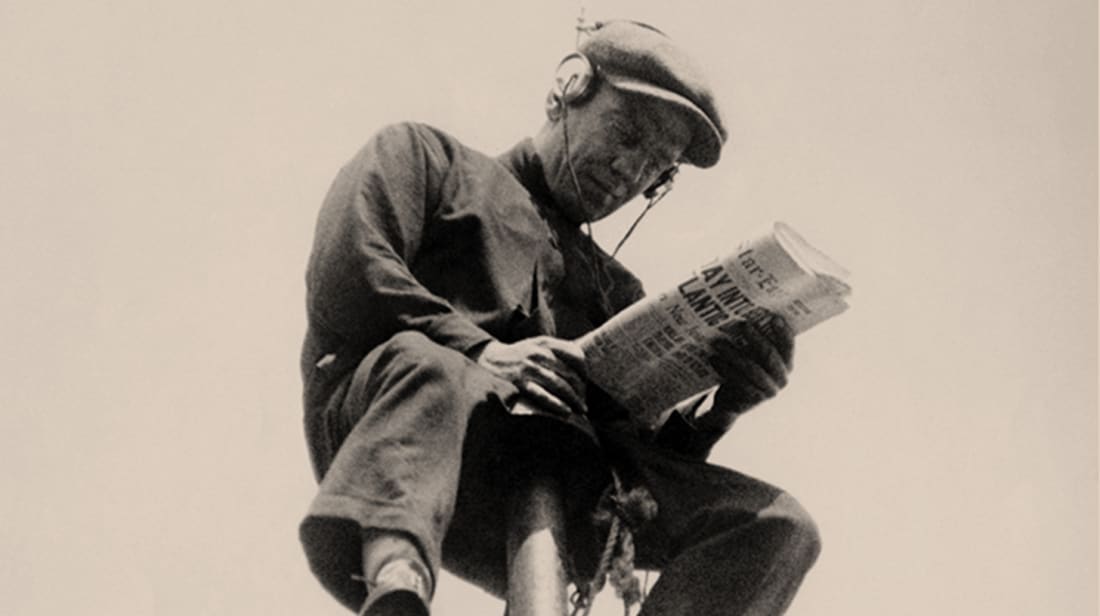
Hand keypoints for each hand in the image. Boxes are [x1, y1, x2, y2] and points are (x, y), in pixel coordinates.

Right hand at [473, 336, 587, 415]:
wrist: (490, 358)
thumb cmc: (521, 355)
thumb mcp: (538, 345)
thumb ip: (558, 351)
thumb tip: (582, 370)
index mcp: (546, 342)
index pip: (576, 355)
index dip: (584, 371)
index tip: (585, 384)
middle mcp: (539, 352)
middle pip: (569, 372)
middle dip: (580, 390)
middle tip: (584, 403)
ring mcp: (529, 367)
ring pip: (559, 384)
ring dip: (573, 399)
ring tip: (581, 410)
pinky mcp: (520, 381)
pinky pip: (542, 395)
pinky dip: (556, 404)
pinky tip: (566, 412)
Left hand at [698, 312, 794, 431]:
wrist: (732, 402)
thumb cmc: (744, 372)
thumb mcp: (753, 357)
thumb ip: (755, 341)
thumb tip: (743, 316)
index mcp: (787, 364)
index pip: (788, 346)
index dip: (783, 332)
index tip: (774, 316)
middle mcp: (783, 378)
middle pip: (770, 355)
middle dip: (756, 338)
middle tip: (742, 324)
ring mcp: (769, 390)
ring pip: (751, 368)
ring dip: (734, 353)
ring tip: (718, 342)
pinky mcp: (754, 398)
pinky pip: (739, 380)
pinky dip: (725, 368)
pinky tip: (713, 358)